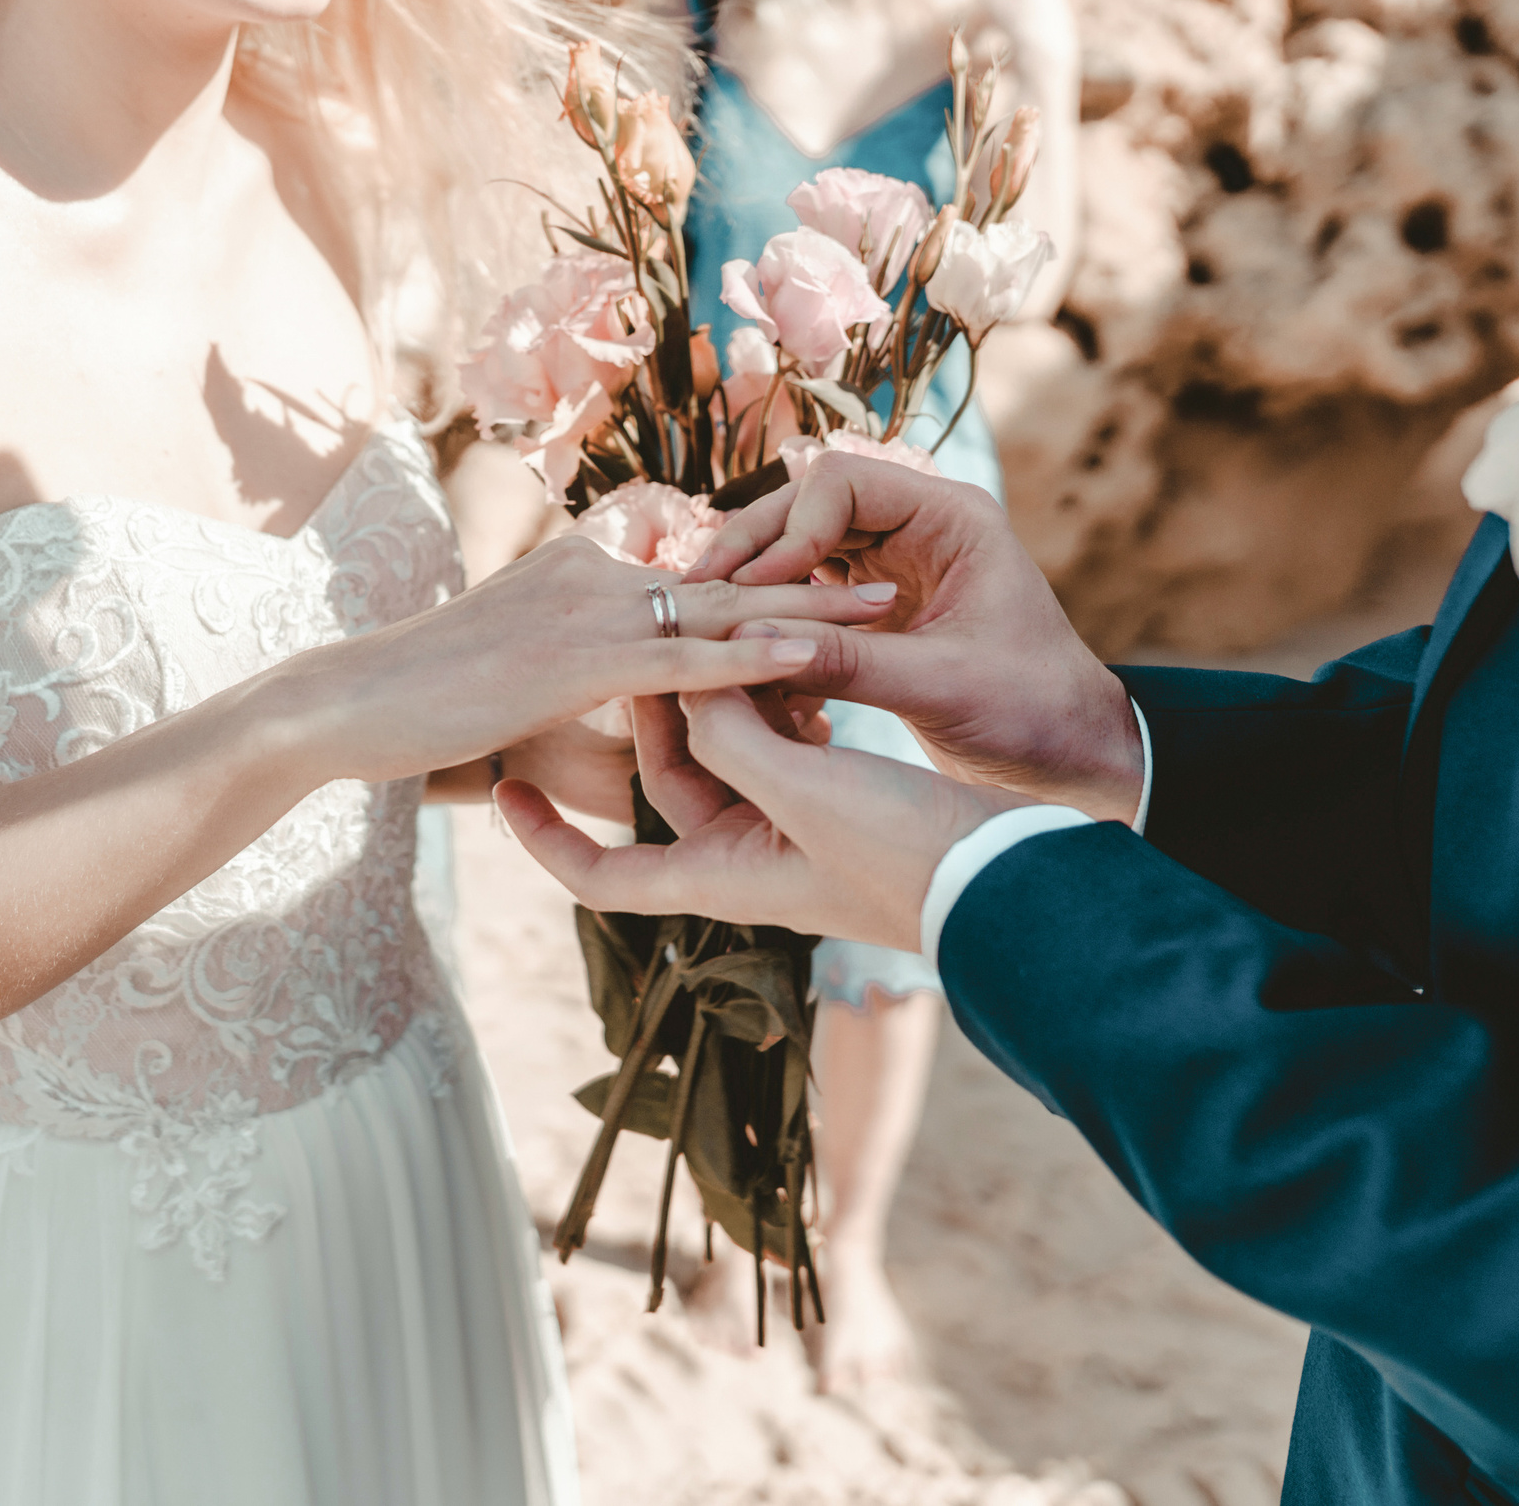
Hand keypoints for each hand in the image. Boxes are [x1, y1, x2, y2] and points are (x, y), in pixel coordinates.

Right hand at [282, 534, 897, 789]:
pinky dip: (754, 654)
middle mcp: (600, 573)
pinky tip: (812, 654)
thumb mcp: (525, 695)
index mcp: (589, 574)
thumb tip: (640, 747)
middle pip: (732, 573)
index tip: (849, 580)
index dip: (774, 581)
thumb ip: (591, 703)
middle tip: (905, 569)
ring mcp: (592, 608)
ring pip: (725, 606)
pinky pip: (686, 656)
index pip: (700, 573)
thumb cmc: (426, 709)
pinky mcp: (581, 656)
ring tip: (894, 602)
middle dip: (821, 570)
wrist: (351, 704)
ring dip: (812, 604)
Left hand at [498, 689, 1033, 951]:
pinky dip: (776, 701)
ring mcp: (793, 829)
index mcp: (721, 878)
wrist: (1014, 877)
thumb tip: (683, 680)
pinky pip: (780, 741)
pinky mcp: (836, 800)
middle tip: (657, 642)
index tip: (504, 782)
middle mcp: (748, 857)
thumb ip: (730, 736)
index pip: (604, 874)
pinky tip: (797, 664)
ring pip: (726, 747)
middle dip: (658, 711)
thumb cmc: (906, 854)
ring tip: (732, 640)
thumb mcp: (802, 792)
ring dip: (724, 695)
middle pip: (667, 777)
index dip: (546, 836)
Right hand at [683, 452, 1140, 821]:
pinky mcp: (876, 606)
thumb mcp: (940, 687)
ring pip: (799, 546)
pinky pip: (807, 589)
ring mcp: (894, 563)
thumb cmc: (1033, 714)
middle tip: (696, 595)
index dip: (790, 529)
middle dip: (752, 548)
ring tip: (700, 619)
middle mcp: (918, 528)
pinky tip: (732, 644)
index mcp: (951, 518)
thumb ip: (850, 660)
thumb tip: (749, 640)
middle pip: (808, 505)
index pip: (842, 482)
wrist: (1073, 758)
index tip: (757, 592)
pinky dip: (770, 612)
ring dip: (752, 579)